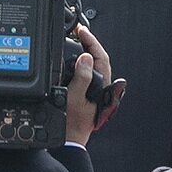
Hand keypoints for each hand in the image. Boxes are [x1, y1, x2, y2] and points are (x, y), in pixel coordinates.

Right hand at [64, 23, 111, 145]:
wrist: (69, 140)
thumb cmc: (72, 124)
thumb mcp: (74, 97)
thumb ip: (82, 77)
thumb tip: (86, 58)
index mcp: (102, 86)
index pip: (101, 57)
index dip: (92, 41)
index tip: (82, 31)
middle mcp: (101, 87)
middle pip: (98, 59)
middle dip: (89, 43)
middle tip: (78, 32)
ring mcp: (95, 91)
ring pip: (93, 65)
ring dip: (85, 52)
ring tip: (76, 41)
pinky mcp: (87, 94)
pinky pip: (86, 73)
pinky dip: (80, 63)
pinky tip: (73, 60)